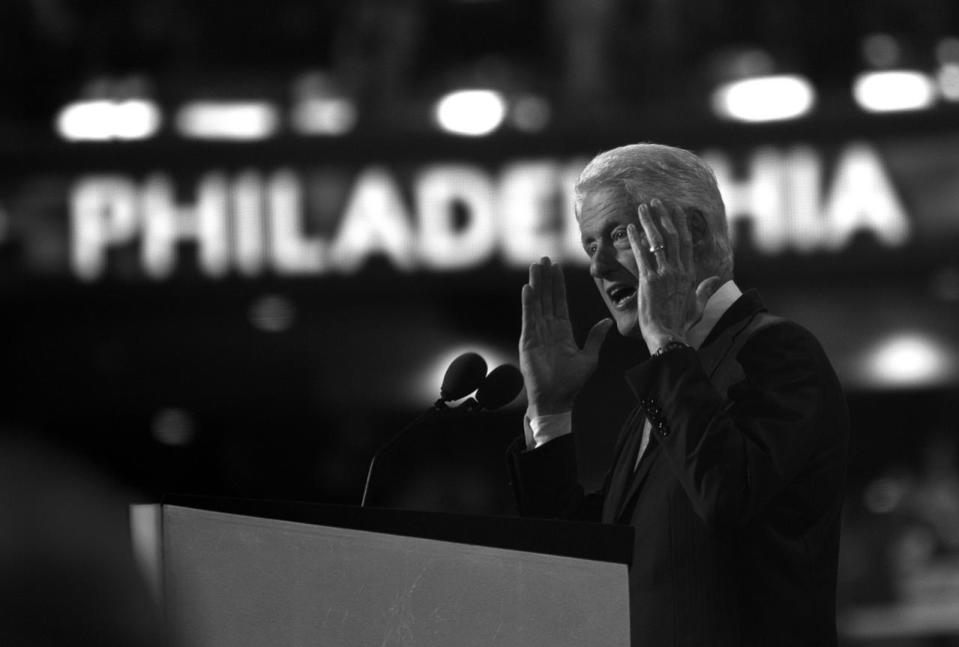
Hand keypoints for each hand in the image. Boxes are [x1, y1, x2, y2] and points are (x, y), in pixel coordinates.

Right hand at [519, 257, 612, 416]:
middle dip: (545, 279)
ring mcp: (537, 333)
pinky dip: (528, 303)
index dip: (558, 285)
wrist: (557, 399)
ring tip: (535, 267)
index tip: (557, 267)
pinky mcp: (528, 341)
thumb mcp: (589, 357)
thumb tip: (607, 322)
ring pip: (537, 303)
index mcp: (562, 331)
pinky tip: (528, 288)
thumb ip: (595, 337)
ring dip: (536, 284)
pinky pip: (528, 318)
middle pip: (546, 298)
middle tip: (544, 259)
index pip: (559, 302)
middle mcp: (548, 329)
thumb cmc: (572, 382)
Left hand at [627, 199, 721, 353]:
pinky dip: (634, 240)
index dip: (681, 224)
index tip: (676, 209)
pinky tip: (629, 228)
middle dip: (664, 217)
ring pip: (657, 242)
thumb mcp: (697, 306)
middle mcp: (678, 271)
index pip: (686, 243)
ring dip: (648, 223)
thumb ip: (705, 290)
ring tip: (641, 208)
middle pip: (672, 237)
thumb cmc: (680, 324)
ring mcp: (664, 274)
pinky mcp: (649, 281)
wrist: (668, 337)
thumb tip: (715, 279)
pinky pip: (640, 256)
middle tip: (656, 201)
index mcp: (689, 274)